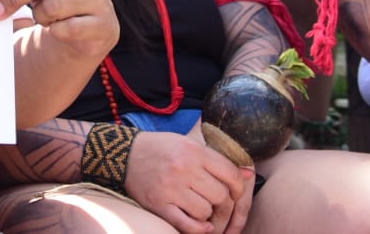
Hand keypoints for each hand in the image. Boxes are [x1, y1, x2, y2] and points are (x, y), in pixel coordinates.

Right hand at [125, 130, 249, 233]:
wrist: (121, 154)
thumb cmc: (158, 148)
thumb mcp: (186, 144)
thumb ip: (215, 159)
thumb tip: (249, 174)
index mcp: (192, 151)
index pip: (230, 174)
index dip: (238, 187)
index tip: (234, 192)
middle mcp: (183, 168)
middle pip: (220, 196)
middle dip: (221, 203)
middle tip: (216, 203)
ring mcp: (170, 187)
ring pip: (205, 211)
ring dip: (207, 214)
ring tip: (199, 208)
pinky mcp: (158, 204)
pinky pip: (187, 224)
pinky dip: (198, 229)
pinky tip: (201, 226)